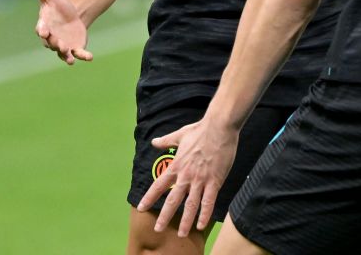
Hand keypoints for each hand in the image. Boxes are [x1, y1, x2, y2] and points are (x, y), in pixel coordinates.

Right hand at [26, 0, 92, 64]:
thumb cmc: (57, 6)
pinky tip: (89, 57)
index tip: (43, 31)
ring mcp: (63, 45)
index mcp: (44, 26)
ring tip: (70, 58)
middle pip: (51, 43)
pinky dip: (83, 56)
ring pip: (63, 53)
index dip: (42, 30)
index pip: (41, 29)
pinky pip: (78, 54)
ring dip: (66, 55)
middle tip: (60, 44)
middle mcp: (52, 38)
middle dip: (55, 44)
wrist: (71, 16)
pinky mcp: (75, 48)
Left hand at [137, 117, 239, 236]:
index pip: (159, 186)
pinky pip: (209, 202)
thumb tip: (154, 142)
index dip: (149, 198)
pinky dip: (205, 215)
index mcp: (176, 166)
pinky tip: (201, 225)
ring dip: (185, 221)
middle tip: (158, 229)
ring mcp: (200, 180)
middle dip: (164, 216)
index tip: (141, 208)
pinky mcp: (214, 181)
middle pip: (172, 200)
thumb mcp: (180, 135)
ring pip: (191, 205)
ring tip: (182, 234)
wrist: (219, 127)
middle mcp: (186, 176)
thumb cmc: (200, 130)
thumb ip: (166, 141)